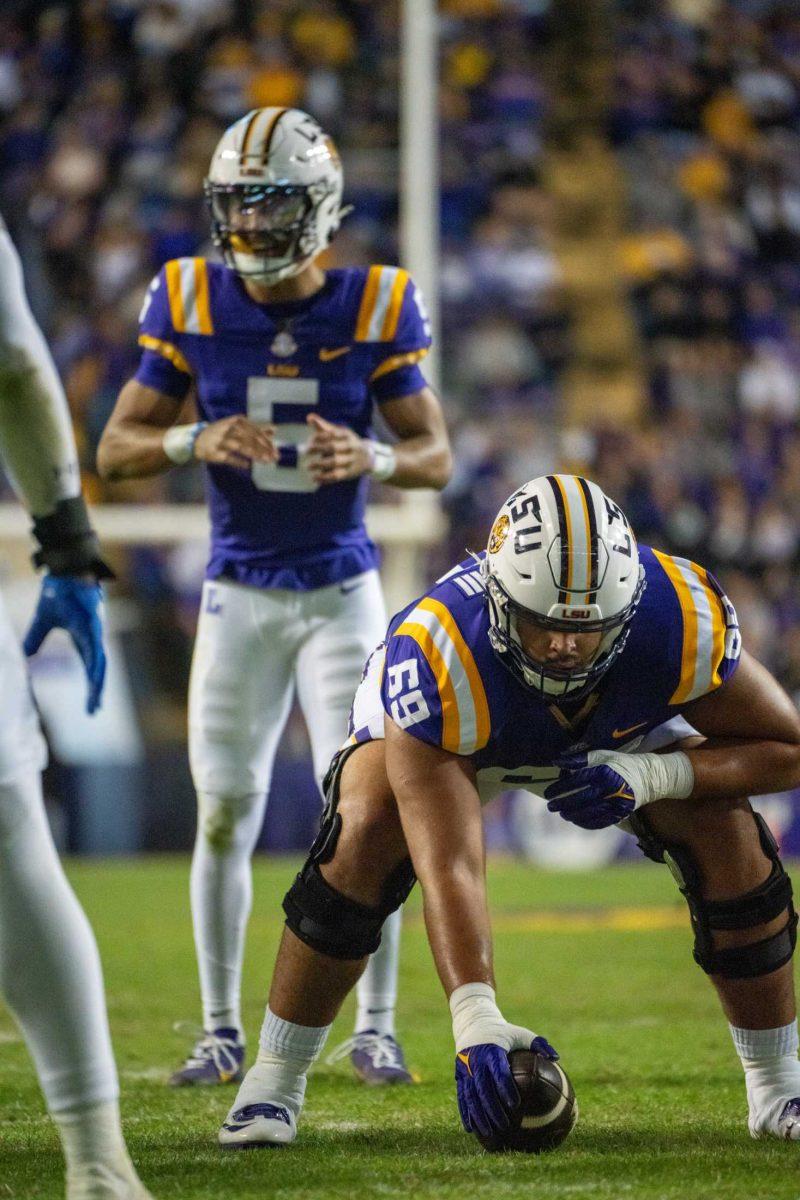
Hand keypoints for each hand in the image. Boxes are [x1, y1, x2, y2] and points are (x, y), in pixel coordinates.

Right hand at [23, 576, 106, 713]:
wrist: (63, 569)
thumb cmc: (58, 591)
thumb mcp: (43, 621)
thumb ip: (35, 639)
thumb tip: (24, 656)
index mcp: (83, 638)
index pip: (89, 668)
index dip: (91, 686)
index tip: (91, 706)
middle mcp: (93, 637)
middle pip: (97, 670)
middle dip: (96, 690)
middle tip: (94, 711)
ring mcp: (96, 630)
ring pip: (100, 662)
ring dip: (98, 681)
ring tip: (95, 700)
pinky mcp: (95, 622)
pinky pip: (97, 646)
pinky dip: (96, 662)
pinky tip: (96, 677)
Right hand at [193, 416, 275, 469]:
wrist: (198, 439)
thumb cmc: (223, 432)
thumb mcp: (238, 426)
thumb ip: (256, 428)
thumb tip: (274, 429)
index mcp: (237, 421)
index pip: (256, 431)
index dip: (267, 442)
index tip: (276, 451)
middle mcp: (230, 429)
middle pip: (251, 439)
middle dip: (264, 449)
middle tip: (275, 458)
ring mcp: (222, 440)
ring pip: (242, 447)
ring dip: (255, 454)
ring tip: (266, 461)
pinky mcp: (216, 452)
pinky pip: (230, 458)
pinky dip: (239, 462)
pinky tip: (248, 466)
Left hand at [305, 412, 371, 484]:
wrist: (368, 458)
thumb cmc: (347, 443)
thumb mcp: (339, 433)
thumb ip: (324, 426)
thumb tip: (309, 417)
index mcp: (347, 435)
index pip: (332, 434)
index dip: (320, 436)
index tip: (311, 440)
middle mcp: (350, 447)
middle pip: (333, 447)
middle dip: (318, 448)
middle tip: (305, 451)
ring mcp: (351, 460)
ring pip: (334, 462)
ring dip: (320, 464)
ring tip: (308, 466)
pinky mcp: (350, 473)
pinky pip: (336, 475)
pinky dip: (325, 477)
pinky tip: (314, 478)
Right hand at [455, 1033, 558, 1136]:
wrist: (473, 1023)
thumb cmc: (503, 1032)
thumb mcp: (520, 1033)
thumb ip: (538, 1044)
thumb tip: (556, 1058)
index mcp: (492, 1049)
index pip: (499, 1072)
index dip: (506, 1088)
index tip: (515, 1104)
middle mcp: (475, 1060)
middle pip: (483, 1088)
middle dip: (492, 1109)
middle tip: (505, 1126)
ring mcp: (465, 1068)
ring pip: (471, 1095)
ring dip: (479, 1116)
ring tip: (489, 1134)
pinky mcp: (459, 1074)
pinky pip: (462, 1096)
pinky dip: (466, 1113)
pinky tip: (472, 1129)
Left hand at [545, 750, 636, 828]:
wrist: (648, 777)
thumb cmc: (620, 763)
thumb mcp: (601, 755)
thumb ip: (579, 759)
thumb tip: (557, 761)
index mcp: (603, 772)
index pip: (575, 782)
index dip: (559, 788)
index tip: (548, 793)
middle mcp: (609, 788)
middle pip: (580, 799)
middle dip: (562, 804)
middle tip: (550, 807)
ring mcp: (616, 803)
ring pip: (589, 813)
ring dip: (572, 815)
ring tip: (562, 814)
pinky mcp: (621, 813)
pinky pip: (600, 822)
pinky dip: (586, 823)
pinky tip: (576, 821)